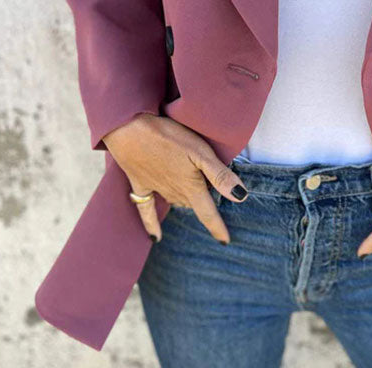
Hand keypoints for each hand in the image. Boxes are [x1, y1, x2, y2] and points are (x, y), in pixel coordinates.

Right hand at [102, 112, 249, 244]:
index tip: (226, 241)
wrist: (131, 131)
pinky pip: (146, 209)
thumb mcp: (201, 153)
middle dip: (204, 208)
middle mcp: (174, 193)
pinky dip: (152, 224)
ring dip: (187, 204)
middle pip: (193, 205)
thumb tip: (241, 196)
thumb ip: (220, 176)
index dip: (218, 227)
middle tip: (214, 207)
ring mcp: (155, 189)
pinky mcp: (140, 184)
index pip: (208, 213)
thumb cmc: (169, 138)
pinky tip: (155, 237)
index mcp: (191, 187)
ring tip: (196, 203)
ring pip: (176, 202)